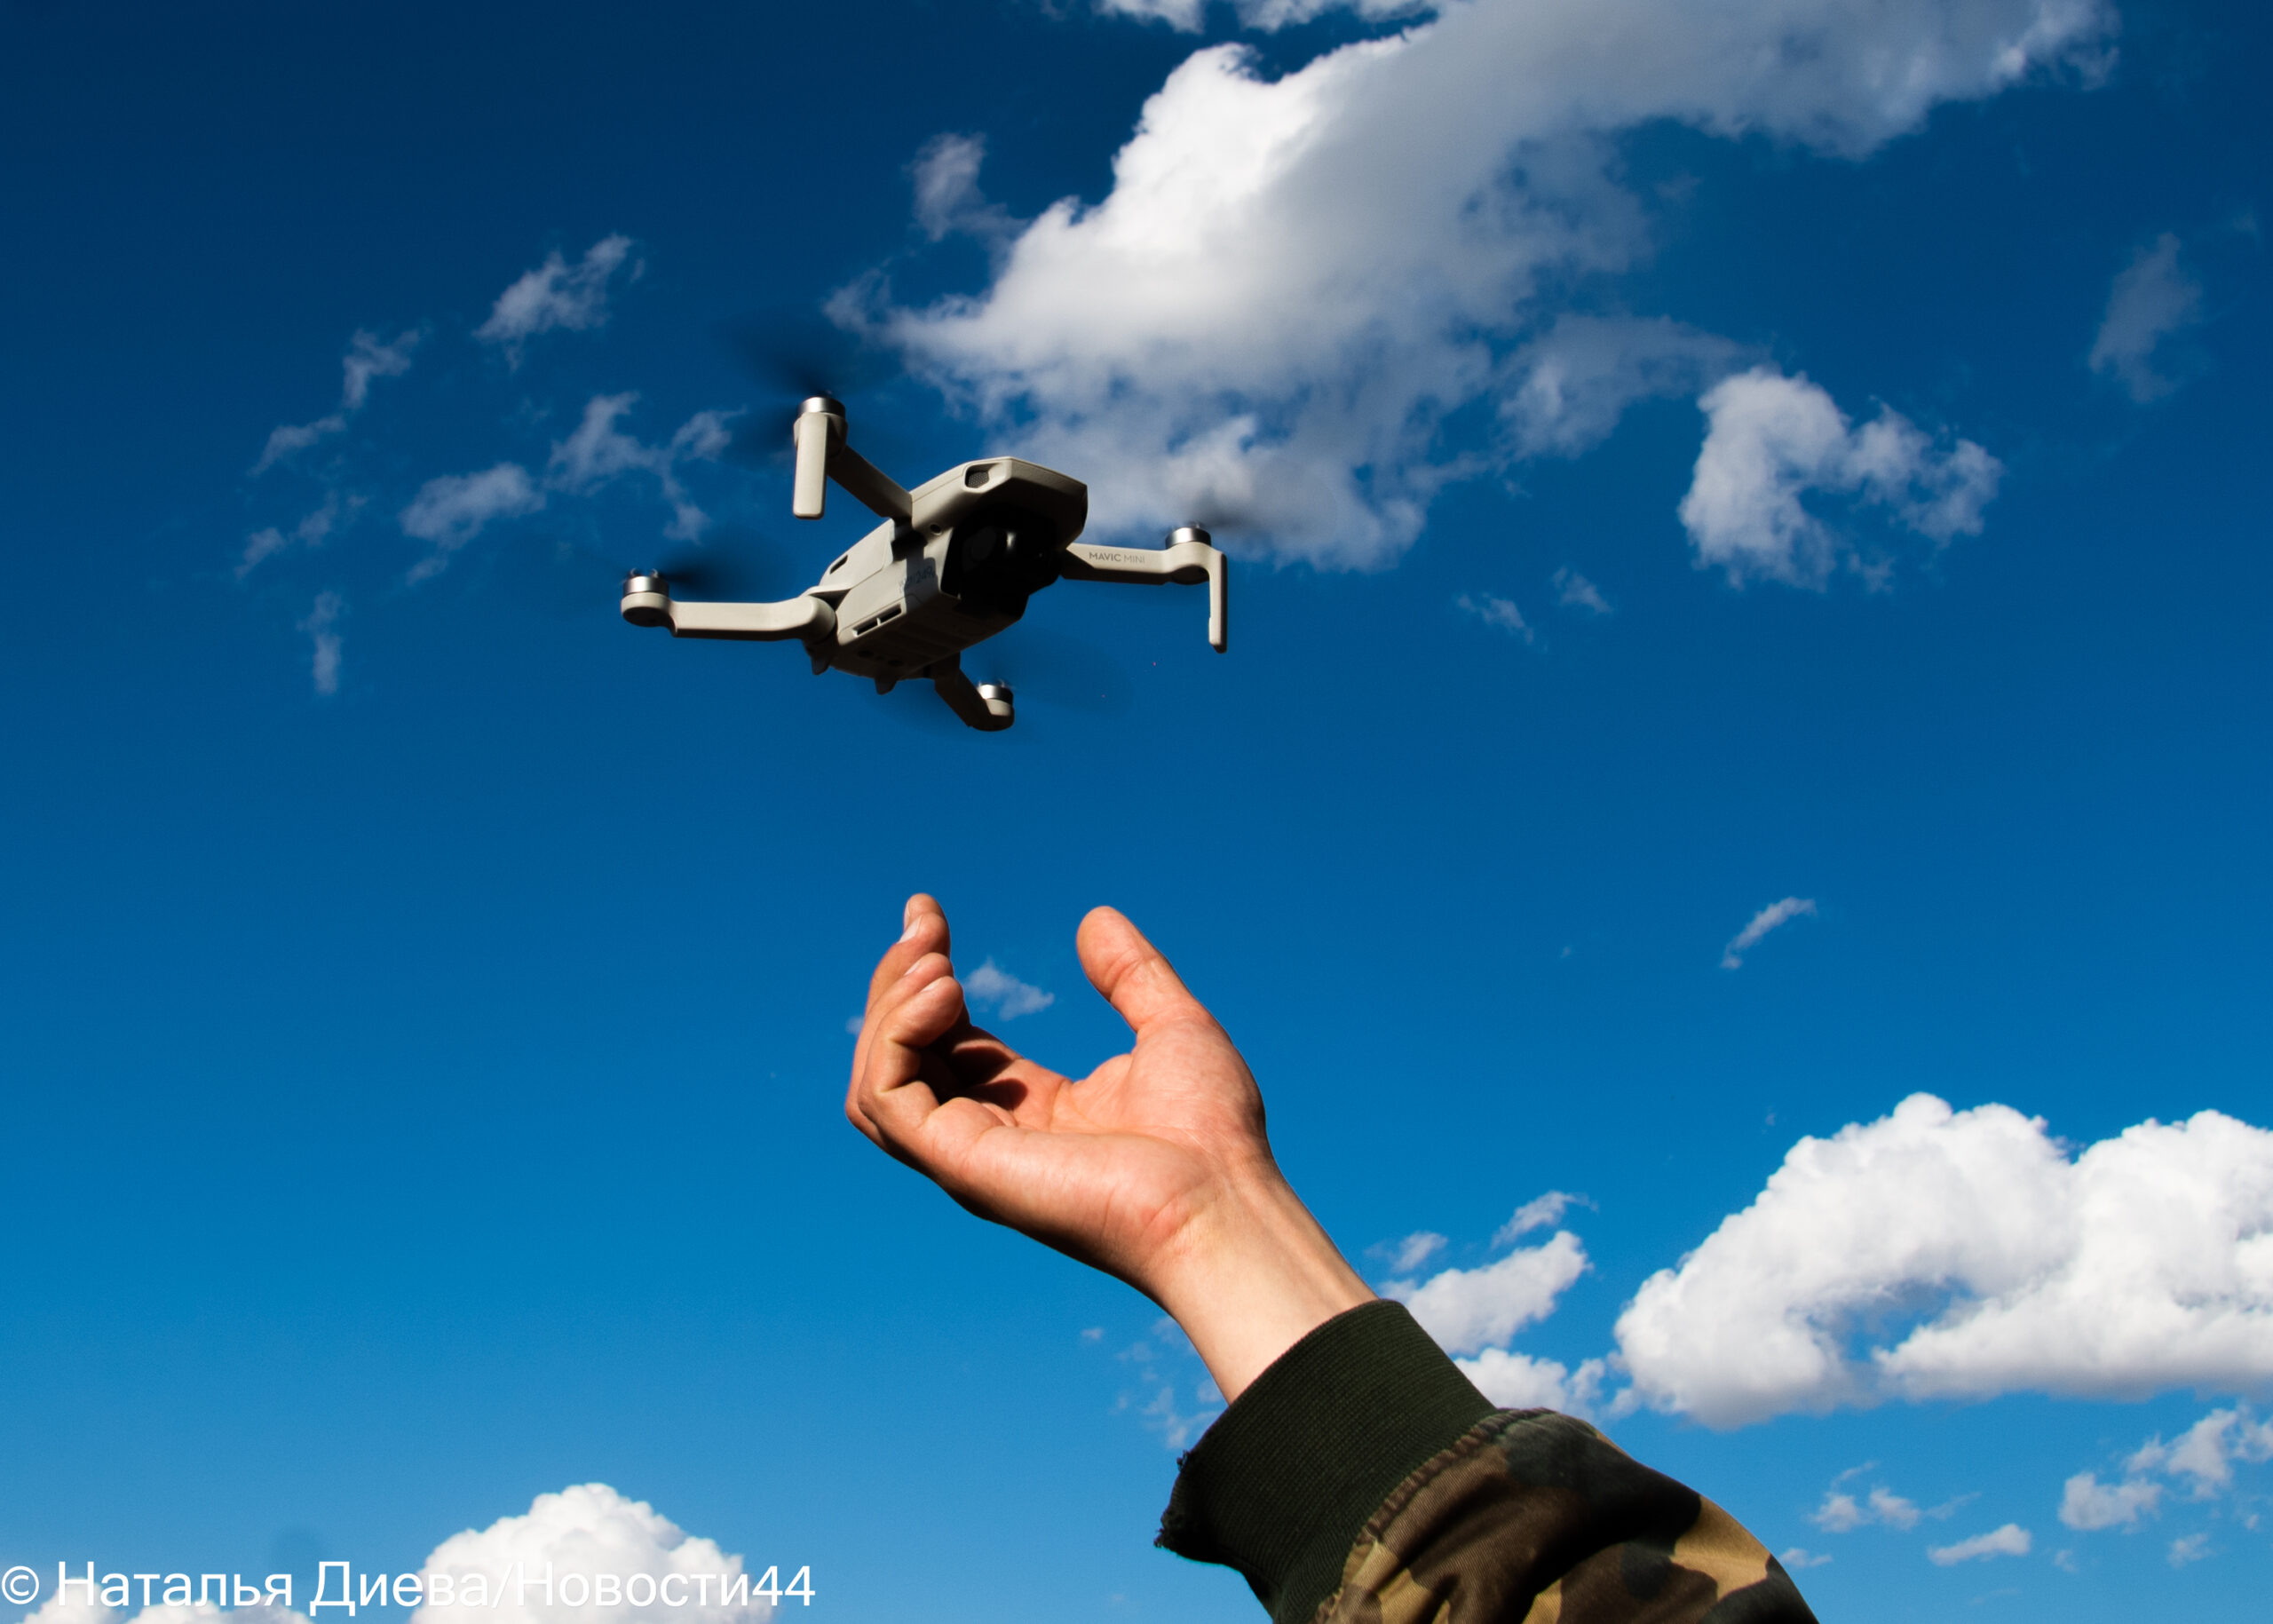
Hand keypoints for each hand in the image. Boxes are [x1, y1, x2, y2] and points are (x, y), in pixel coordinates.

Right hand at [846, 894, 1373, 1400]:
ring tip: (939, 964)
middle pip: (900, 1055)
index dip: (926, 975)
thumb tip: (1095, 919)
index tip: (927, 910)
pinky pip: (888, 1099)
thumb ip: (1131, 975)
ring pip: (878, 1081)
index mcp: (1029, 1108)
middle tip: (927, 922)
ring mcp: (970, 1156)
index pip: (945, 1038)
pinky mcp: (963, 1164)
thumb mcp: (1172, 1027)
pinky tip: (948, 994)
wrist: (1223, 1201)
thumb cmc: (1212, 1137)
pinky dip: (898, 1038)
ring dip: (889, 1010)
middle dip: (898, 980)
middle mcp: (989, 1135)